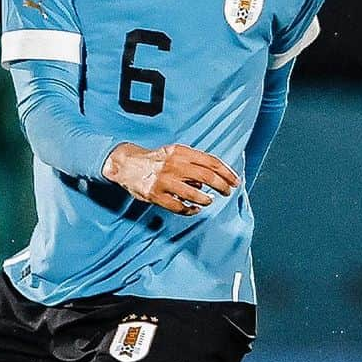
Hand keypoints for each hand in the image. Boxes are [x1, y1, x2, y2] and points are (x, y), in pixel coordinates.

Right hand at [102, 142, 238, 215]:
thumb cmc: (156, 160)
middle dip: (222, 186)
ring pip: (194, 194)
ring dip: (206, 199)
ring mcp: (164, 180)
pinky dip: (190, 210)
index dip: (226, 172)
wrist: (127, 164)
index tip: (235, 181)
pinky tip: (195, 209)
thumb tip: (213, 180)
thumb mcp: (175, 154)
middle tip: (227, 192)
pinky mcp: (155, 195)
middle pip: (207, 177)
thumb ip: (193, 163)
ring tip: (209, 201)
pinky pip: (178, 206)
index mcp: (181, 152)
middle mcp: (174, 165)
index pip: (211, 161)